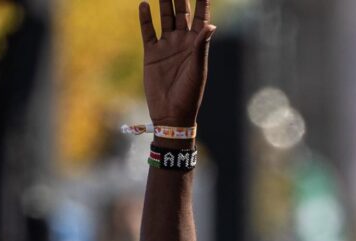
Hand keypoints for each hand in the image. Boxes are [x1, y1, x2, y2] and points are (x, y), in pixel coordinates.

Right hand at [138, 0, 215, 126]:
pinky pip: (148, 31)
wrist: (170, 114)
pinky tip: (145, 4)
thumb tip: (210, 25)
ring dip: (164, 3)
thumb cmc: (189, 95)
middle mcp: (182, 42)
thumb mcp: (197, 70)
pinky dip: (145, 18)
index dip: (203, 2)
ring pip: (165, 18)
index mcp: (197, 46)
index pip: (201, 18)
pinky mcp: (151, 53)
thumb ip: (201, 47)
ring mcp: (166, 46)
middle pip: (181, 13)